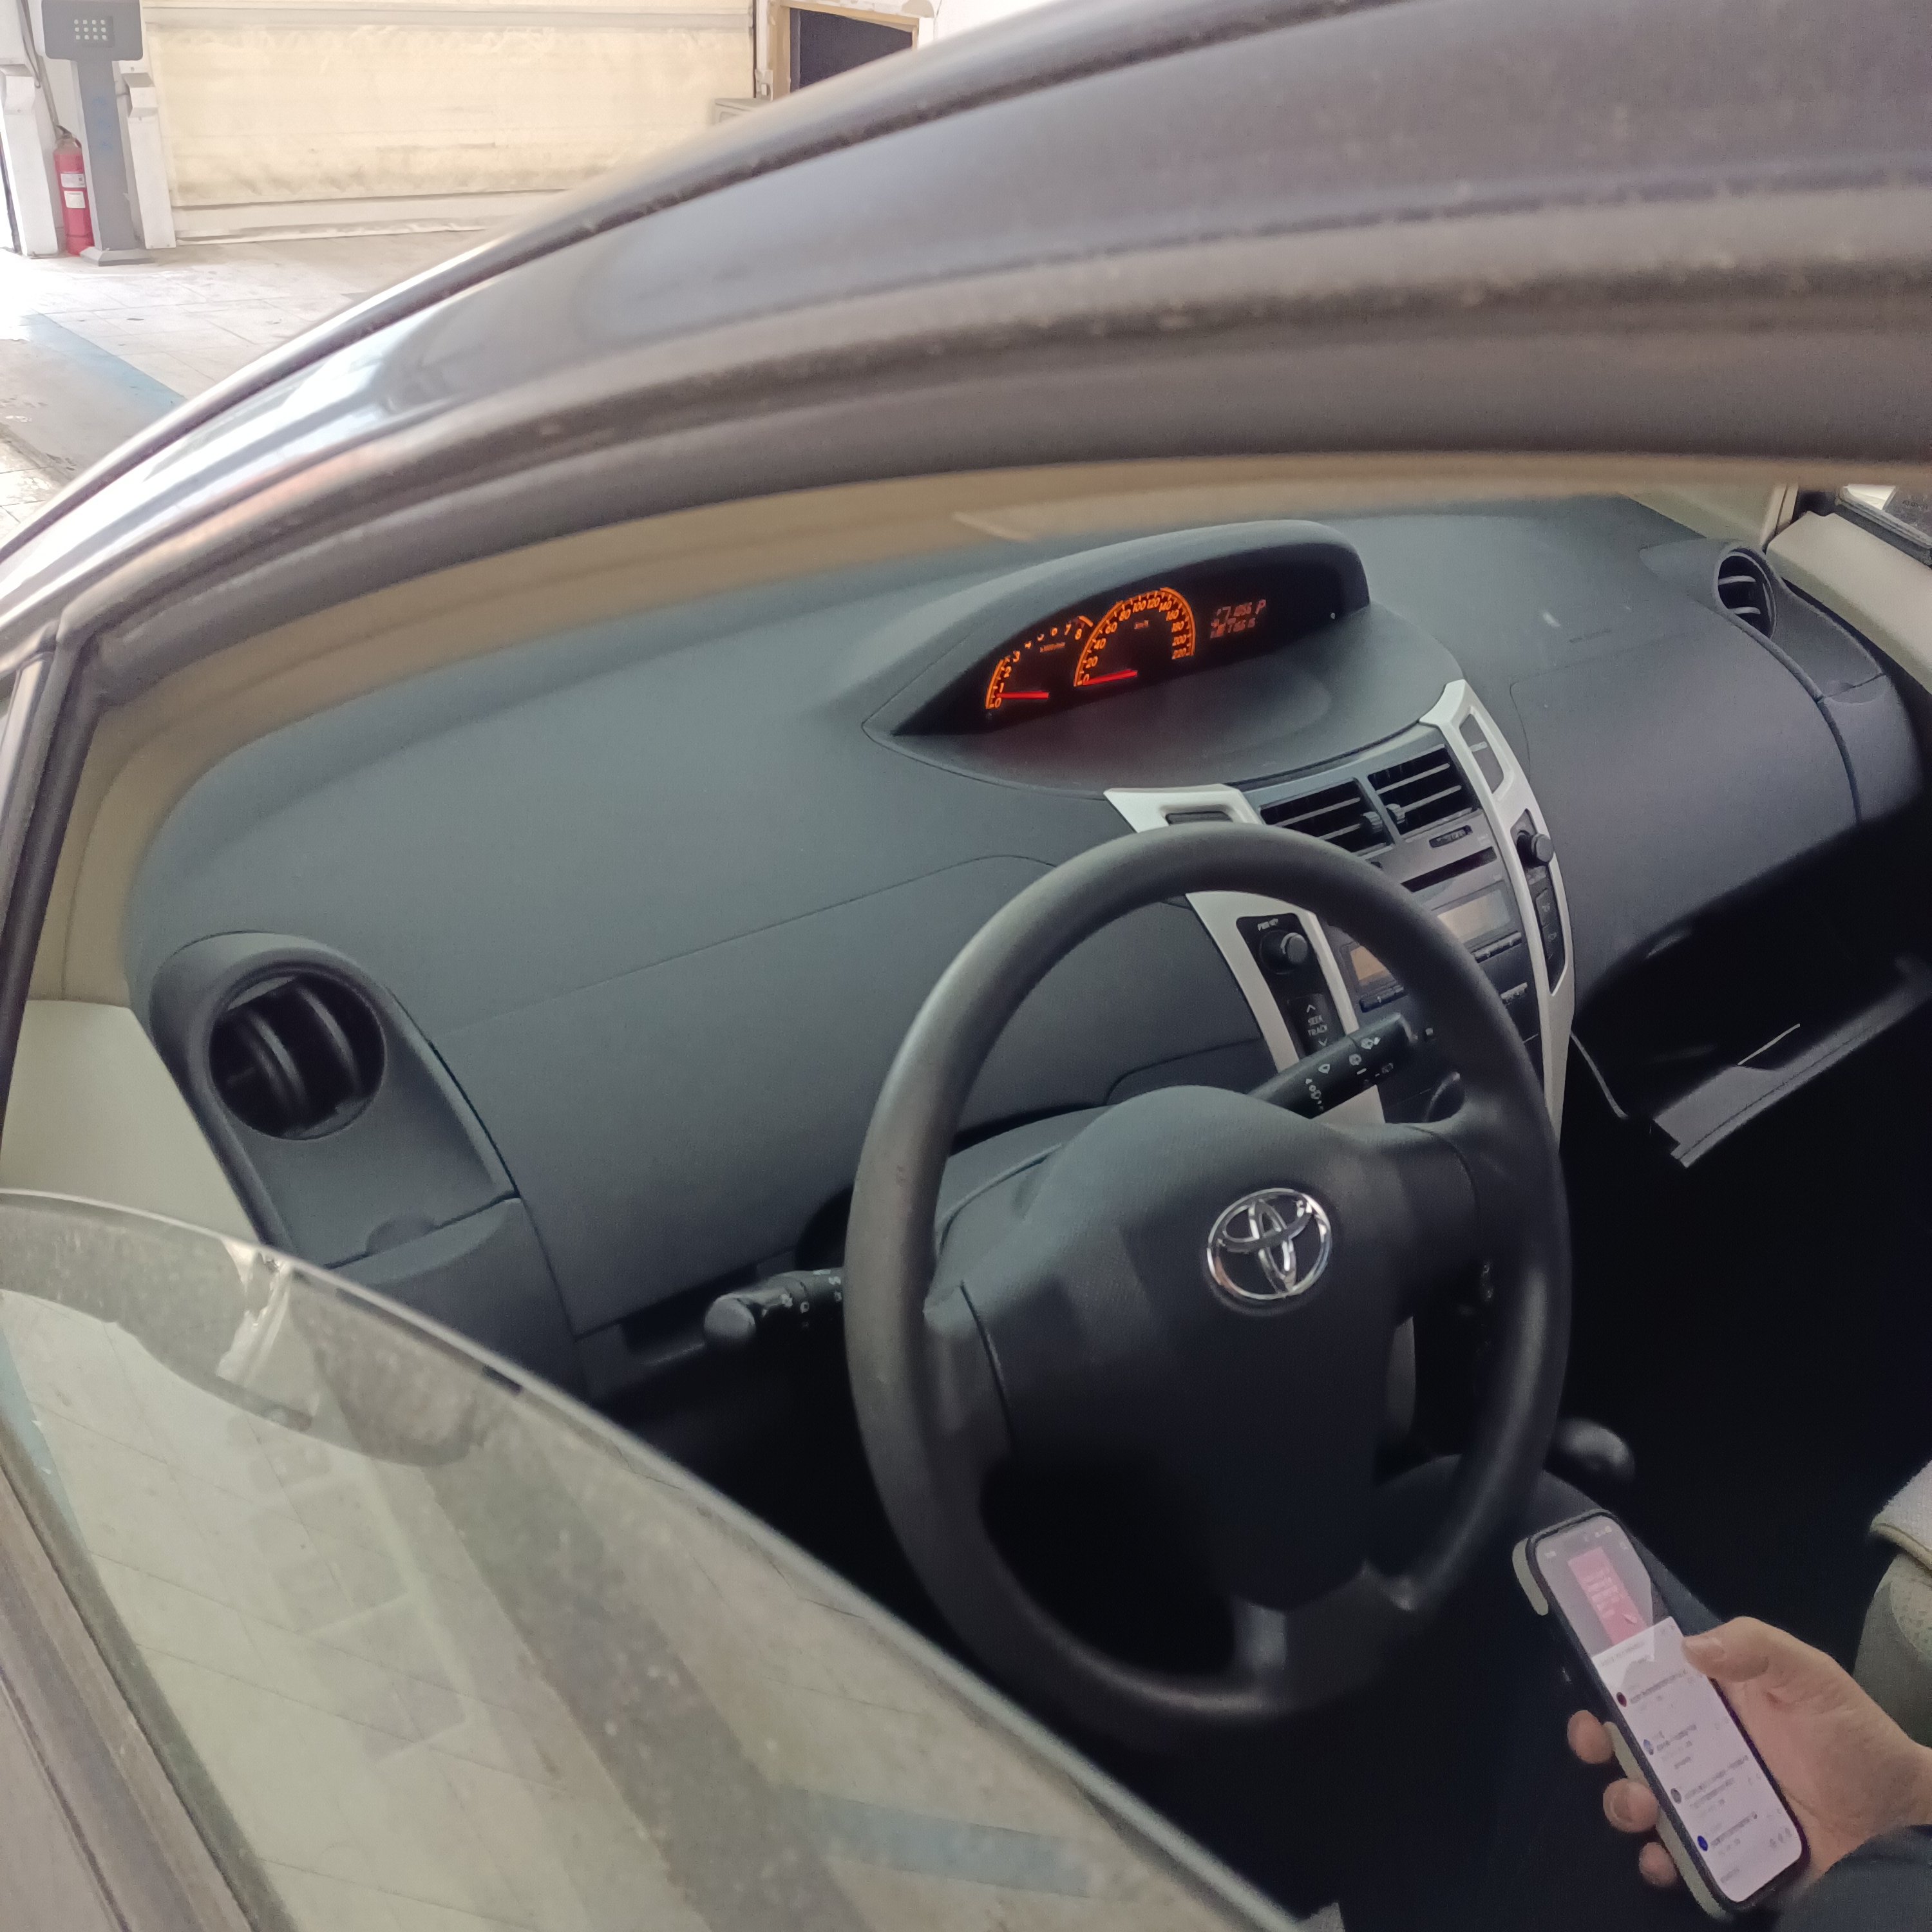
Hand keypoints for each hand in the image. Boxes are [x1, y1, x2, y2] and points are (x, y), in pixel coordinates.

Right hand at [1567, 1616, 1931, 1890]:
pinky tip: (1664, 1856)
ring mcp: (1706, 1803)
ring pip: (1639, 1799)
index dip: (1607, 1679)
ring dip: (1623, 1801)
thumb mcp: (1812, 1676)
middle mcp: (1697, 1749)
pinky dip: (1658, 1861)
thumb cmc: (1853, 1737)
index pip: (1642, 1682)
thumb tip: (1686, 1648)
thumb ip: (1756, 1647)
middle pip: (1624, 1740)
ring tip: (1641, 1805)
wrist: (1899, 1820)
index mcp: (1708, 1700)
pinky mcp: (1721, 1853)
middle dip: (1594, 1740)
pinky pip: (1674, 1859)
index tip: (1590, 1683)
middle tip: (1593, 1740)